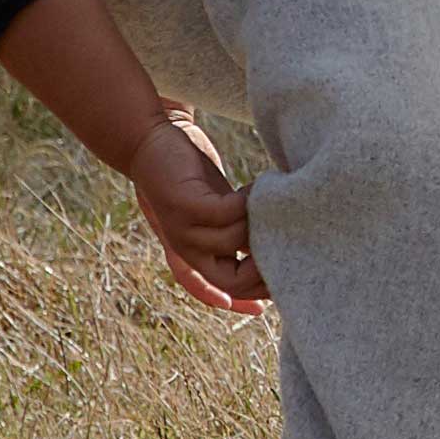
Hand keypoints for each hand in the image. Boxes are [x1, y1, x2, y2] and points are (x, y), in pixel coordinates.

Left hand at [127, 101, 268, 316]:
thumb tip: (278, 247)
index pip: (220, 290)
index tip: (276, 296)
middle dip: (261, 271)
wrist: (150, 139)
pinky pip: (226, 214)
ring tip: (273, 200)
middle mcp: (185, 248)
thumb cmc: (191, 175)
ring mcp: (181, 229)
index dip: (248, 299)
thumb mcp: (219, 210)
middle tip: (289, 245)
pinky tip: (256, 188)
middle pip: (229, 281)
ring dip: (259, 222)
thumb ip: (239, 233)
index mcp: (193, 254)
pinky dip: (248, 203)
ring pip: (234, 242)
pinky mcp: (183, 206)